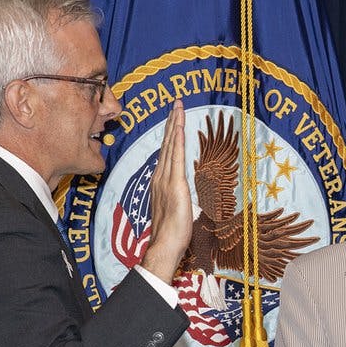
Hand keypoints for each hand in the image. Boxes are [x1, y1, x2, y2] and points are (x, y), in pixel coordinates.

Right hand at [141, 100, 192, 282]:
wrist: (165, 244)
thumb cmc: (172, 232)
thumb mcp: (177, 209)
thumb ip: (179, 197)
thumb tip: (185, 194)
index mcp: (161, 182)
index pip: (167, 152)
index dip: (170, 133)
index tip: (174, 117)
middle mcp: (160, 177)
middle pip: (167, 143)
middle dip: (172, 121)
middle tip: (176, 102)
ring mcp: (166, 179)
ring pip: (170, 145)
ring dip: (174, 124)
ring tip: (177, 106)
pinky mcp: (175, 184)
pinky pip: (176, 157)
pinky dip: (177, 140)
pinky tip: (179, 127)